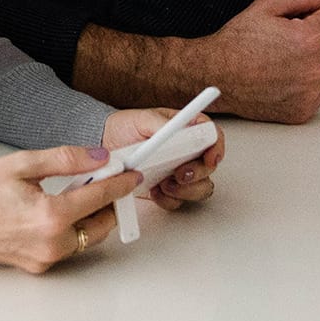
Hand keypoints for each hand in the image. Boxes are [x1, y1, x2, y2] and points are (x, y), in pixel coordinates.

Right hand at [0, 145, 142, 274]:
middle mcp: (51, 243)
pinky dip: (71, 229)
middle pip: (100, 225)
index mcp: (50, 216)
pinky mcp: (36, 266)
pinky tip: (59, 210)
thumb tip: (98, 156)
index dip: (119, 183)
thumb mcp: (22, 163)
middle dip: (108, 203)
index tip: (130, 173)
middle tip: (105, 181)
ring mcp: (44, 259)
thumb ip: (65, 159)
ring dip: (90, 217)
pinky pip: (66, 248)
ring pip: (85, 238)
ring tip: (79, 193)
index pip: (99, 197)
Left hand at [103, 107, 223, 210]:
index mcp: (186, 130)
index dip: (216, 147)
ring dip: (186, 190)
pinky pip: (178, 202)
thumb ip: (160, 123)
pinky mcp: (166, 190)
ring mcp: (177, 172)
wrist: (103, 145)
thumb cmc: (123, 127)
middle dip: (198, 173)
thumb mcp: (141, 118)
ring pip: (200, 187)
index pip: (213, 136)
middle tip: (180, 174)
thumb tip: (176, 128)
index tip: (210, 158)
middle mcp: (186, 152)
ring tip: (165, 184)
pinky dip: (169, 200)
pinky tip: (155, 192)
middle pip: (209, 166)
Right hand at [193, 0, 319, 123]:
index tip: (286, 29)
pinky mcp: (304, 110)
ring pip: (319, 68)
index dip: (305, 20)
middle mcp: (314, 67)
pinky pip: (314, 92)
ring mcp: (310, 91)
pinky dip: (300, 88)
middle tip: (275, 47)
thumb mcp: (267, 8)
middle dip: (305, 42)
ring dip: (303, 65)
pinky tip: (278, 81)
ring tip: (273, 64)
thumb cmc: (235, 44)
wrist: (215, 76)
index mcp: (309, 38)